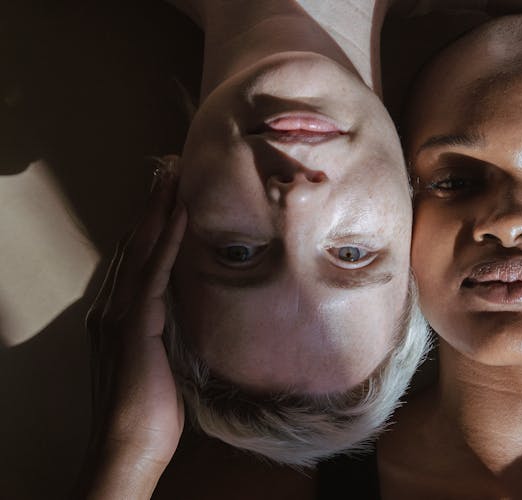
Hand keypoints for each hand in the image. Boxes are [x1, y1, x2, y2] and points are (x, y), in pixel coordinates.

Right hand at [77, 164, 187, 498]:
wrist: (129, 445)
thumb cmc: (149, 412)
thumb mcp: (159, 362)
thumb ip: (164, 333)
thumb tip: (184, 314)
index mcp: (116, 316)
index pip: (135, 258)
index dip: (150, 223)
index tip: (168, 193)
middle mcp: (111, 307)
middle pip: (133, 243)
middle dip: (151, 204)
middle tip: (167, 167)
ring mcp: (119, 313)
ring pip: (140, 248)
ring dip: (158, 208)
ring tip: (172, 174)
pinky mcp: (135, 324)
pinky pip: (154, 271)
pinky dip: (167, 238)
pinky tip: (179, 212)